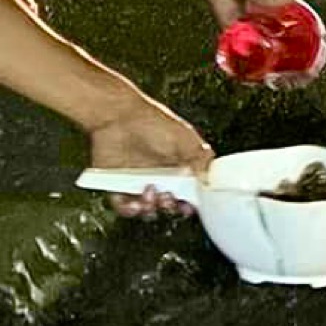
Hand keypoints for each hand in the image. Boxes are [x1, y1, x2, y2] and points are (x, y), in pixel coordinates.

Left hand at [85, 94, 213, 216]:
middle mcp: (159, 174)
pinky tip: (135, 203)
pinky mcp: (117, 184)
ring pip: (147, 208)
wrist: (118, 116)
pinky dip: (130, 210)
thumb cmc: (152, 121)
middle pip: (168, 203)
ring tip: (150, 193)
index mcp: (178, 165)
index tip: (188, 206)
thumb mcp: (184, 138)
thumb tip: (208, 180)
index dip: (189, 202)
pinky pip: (124, 205)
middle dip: (170, 206)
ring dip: (151, 209)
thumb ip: (200, 159)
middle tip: (168, 197)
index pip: (188, 191)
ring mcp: (137, 180)